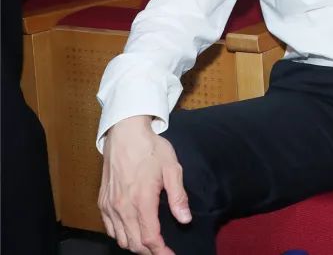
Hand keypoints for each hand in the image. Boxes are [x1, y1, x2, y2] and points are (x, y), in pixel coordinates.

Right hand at [100, 116, 189, 254]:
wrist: (125, 134)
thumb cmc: (151, 148)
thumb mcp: (172, 168)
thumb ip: (178, 196)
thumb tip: (184, 219)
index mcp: (141, 200)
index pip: (150, 238)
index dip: (161, 251)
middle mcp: (122, 207)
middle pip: (134, 243)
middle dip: (150, 251)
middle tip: (164, 251)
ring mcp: (109, 206)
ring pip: (121, 239)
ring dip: (136, 246)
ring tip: (151, 245)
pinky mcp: (102, 202)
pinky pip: (110, 229)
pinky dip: (121, 236)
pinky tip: (132, 233)